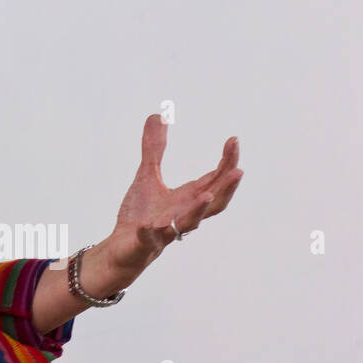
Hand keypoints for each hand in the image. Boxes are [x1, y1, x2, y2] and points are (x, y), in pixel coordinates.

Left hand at [104, 114, 242, 285]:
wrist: (123, 247)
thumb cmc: (142, 214)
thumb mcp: (147, 175)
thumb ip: (154, 148)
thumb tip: (158, 115)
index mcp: (187, 198)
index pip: (215, 179)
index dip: (227, 162)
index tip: (234, 140)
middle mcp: (184, 214)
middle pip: (213, 201)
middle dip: (226, 186)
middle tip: (239, 169)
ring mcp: (167, 230)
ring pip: (188, 223)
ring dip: (198, 210)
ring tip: (206, 195)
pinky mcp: (146, 242)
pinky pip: (150, 238)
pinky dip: (152, 232)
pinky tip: (151, 225)